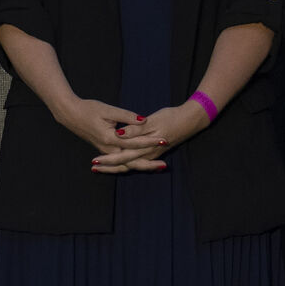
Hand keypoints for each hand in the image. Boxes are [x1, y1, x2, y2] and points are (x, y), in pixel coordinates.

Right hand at [51, 96, 157, 173]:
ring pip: (126, 164)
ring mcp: (106, 152)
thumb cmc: (88, 109)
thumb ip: (127, 116)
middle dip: (149, 164)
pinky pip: (120, 162)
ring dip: (142, 165)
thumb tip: (143, 120)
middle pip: (131, 161)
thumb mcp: (108, 110)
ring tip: (157, 167)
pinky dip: (132, 164)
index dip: (150, 141)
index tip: (164, 139)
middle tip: (164, 165)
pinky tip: (141, 164)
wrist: (70, 114)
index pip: (134, 142)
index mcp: (110, 138)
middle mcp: (108, 149)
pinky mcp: (105, 151)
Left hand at [94, 100, 210, 173]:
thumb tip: (120, 134)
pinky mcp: (154, 151)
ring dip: (116, 166)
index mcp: (145, 147)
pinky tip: (119, 161)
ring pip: (130, 164)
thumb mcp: (153, 121)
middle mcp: (147, 154)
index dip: (108, 160)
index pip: (123, 157)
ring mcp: (151, 154)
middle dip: (108, 166)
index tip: (94, 162)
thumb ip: (135, 129)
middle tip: (93, 167)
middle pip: (124, 164)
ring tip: (101, 167)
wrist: (191, 120)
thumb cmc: (172, 118)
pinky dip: (126, 162)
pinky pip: (137, 161)